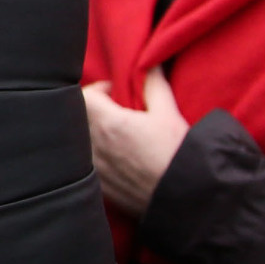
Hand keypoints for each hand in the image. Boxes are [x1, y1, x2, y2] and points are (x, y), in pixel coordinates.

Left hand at [83, 67, 190, 217]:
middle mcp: (93, 146)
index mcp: (107, 123)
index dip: (99, 89)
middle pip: (80, 118)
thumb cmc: (177, 154)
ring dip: (95, 134)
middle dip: (95, 110)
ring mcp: (94, 170)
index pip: (84, 95)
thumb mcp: (169, 114)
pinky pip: (88, 165)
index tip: (115, 92)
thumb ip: (154, 85)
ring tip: (119, 135)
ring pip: (82, 143)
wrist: (184, 198)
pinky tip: (120, 159)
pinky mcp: (99, 188)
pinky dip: (98, 157)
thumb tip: (151, 65)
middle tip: (117, 111)